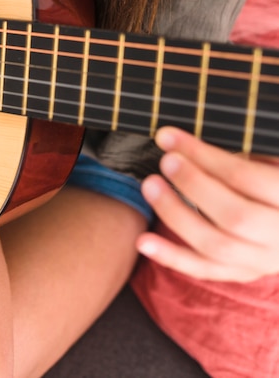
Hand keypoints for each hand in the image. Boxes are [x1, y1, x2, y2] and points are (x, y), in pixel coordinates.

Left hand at [137, 127, 278, 281]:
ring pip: (215, 245)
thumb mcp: (269, 160)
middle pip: (234, 215)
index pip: (246, 178)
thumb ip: (242, 155)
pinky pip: (203, 269)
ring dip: (176, 214)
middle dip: (193, 185)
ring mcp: (262, 259)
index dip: (204, 155)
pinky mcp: (240, 271)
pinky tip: (142, 241)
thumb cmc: (272, 177)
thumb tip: (189, 143)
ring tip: (150, 186)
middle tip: (165, 162)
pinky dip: (170, 256)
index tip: (169, 137)